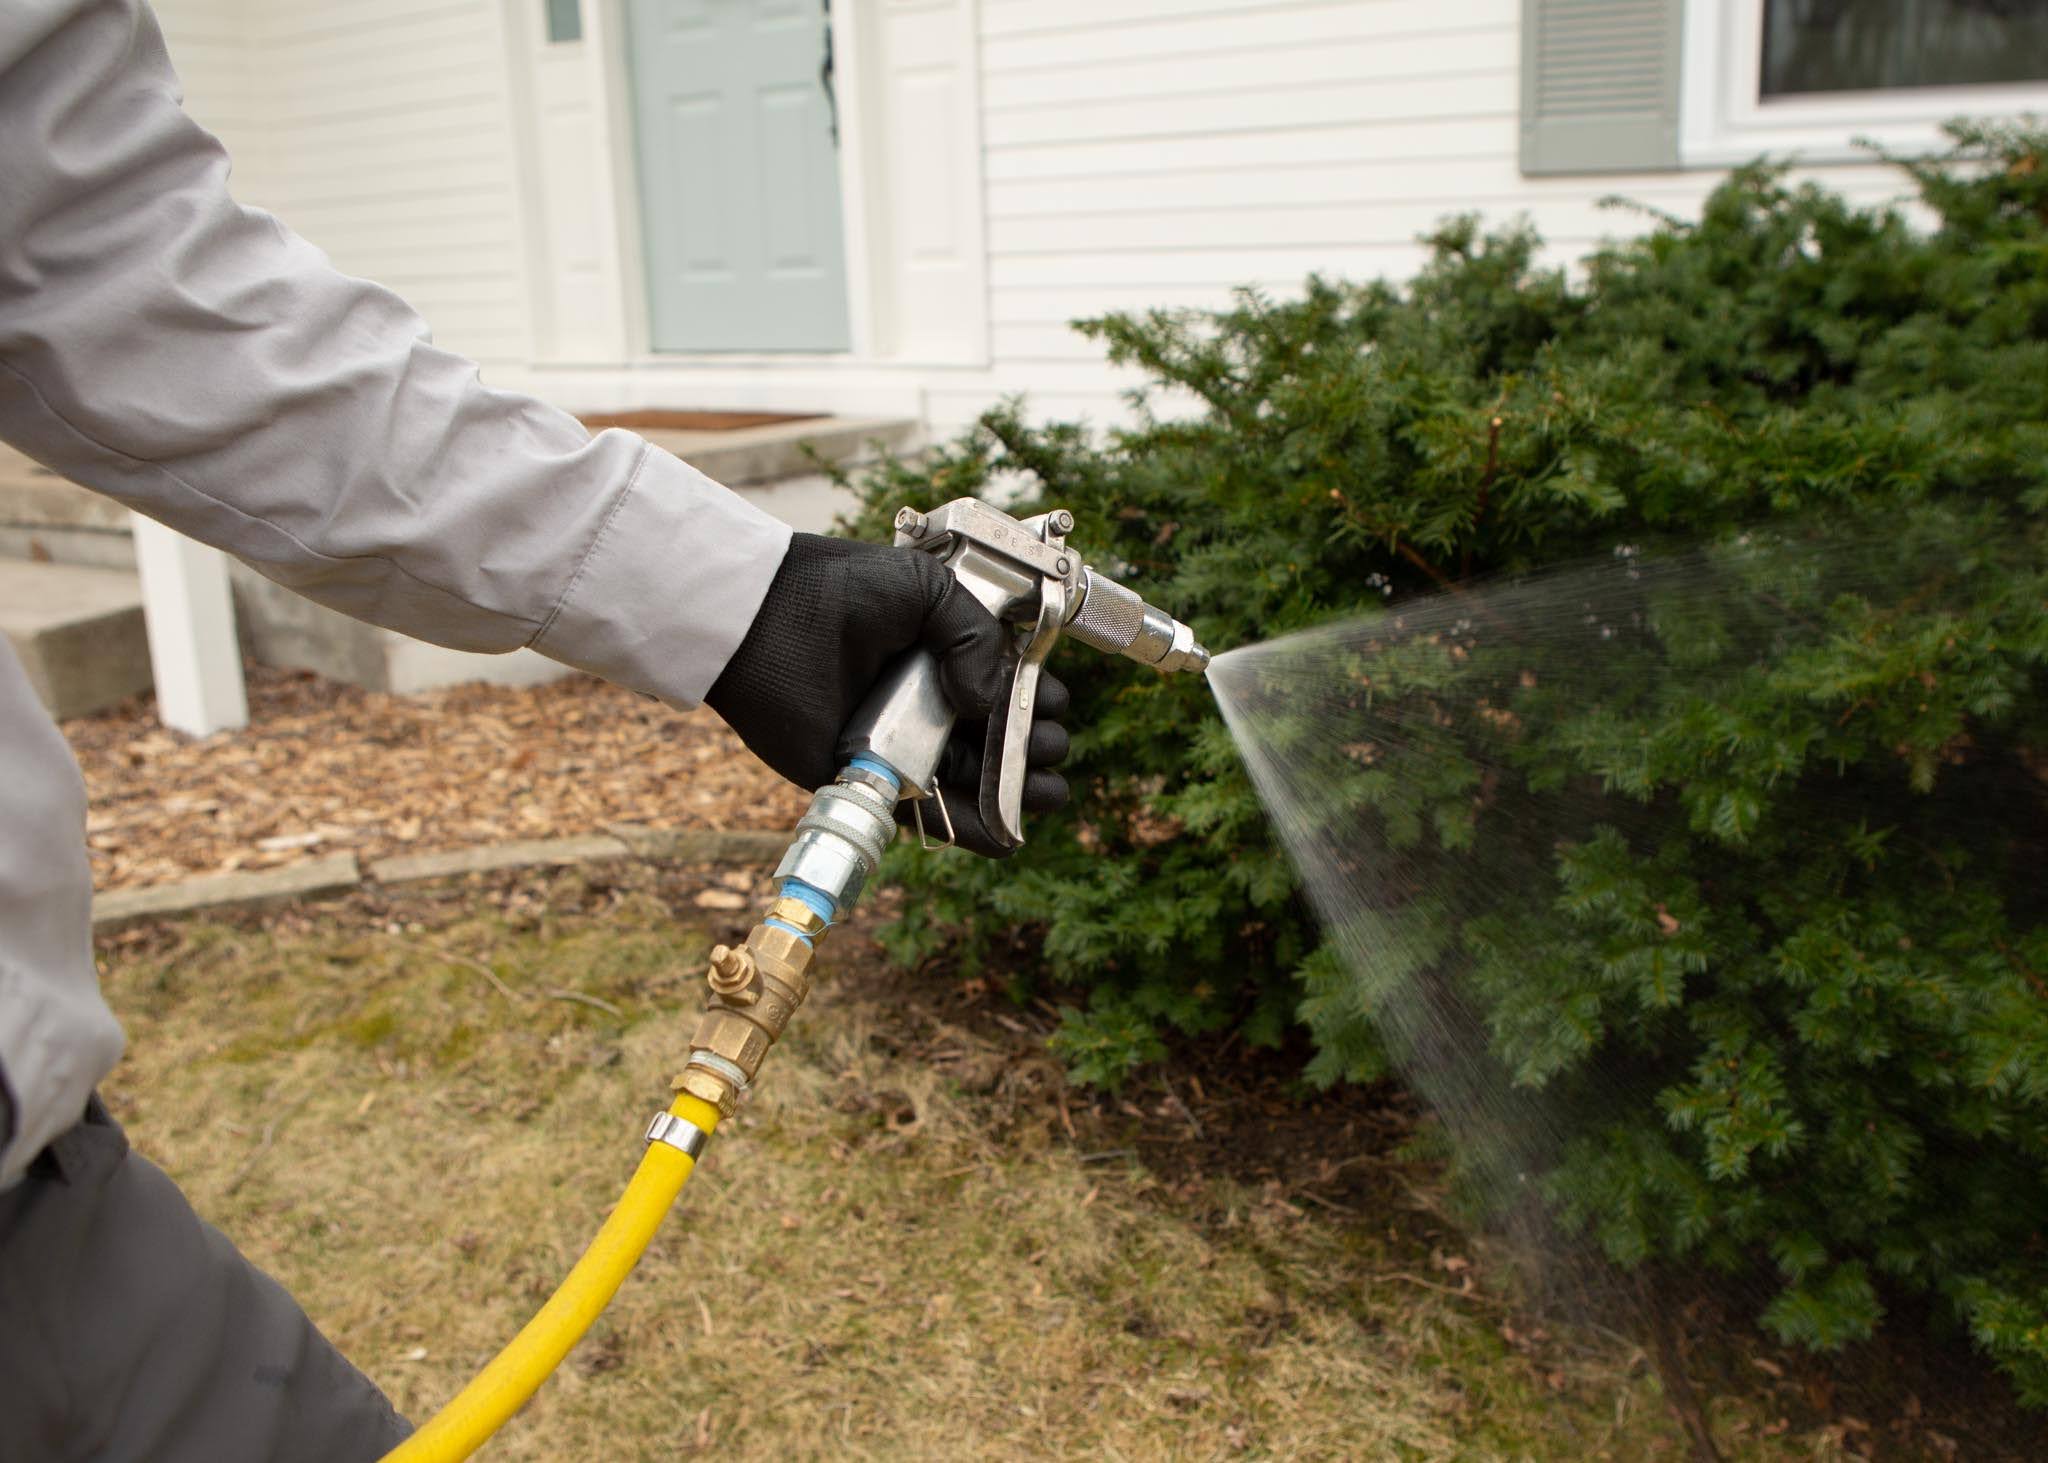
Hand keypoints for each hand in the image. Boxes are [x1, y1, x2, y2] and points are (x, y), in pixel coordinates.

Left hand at [706, 534, 1068, 856]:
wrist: (768, 619)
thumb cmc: (843, 590)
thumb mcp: (927, 589)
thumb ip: (976, 636)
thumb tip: (995, 700)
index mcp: (948, 654)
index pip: (1011, 687)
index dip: (1038, 699)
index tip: (1050, 701)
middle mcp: (932, 702)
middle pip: (1004, 738)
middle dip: (1036, 744)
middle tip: (1044, 742)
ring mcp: (908, 744)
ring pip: (979, 780)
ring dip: (1019, 791)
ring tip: (1046, 790)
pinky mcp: (879, 779)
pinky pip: (933, 814)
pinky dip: (972, 829)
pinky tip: (1007, 830)